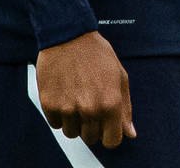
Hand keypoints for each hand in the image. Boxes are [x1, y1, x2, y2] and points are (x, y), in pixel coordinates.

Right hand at [35, 31, 133, 148]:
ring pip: (72, 133)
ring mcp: (68, 108)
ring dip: (75, 121)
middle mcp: (89, 109)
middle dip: (92, 126)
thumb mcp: (120, 77)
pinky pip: (56, 124)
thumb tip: (130, 133)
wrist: (68, 37)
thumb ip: (125, 108)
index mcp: (111, 103)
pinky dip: (60, 115)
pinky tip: (65, 96)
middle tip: (91, 105)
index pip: (111, 141)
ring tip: (77, 99)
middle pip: (91, 138)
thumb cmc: (96, 54)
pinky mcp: (49, 105)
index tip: (107, 128)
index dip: (110, 136)